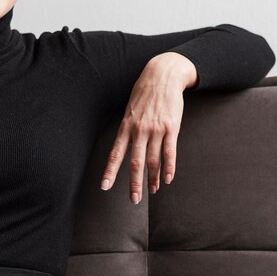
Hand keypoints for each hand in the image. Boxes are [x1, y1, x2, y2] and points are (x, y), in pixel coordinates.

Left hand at [100, 52, 197, 202]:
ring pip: (153, 160)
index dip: (110, 171)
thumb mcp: (130, 110)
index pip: (115, 153)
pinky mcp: (172, 128)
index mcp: (126, 126)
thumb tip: (126, 146)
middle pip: (135, 162)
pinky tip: (168, 179)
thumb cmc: (144, 93)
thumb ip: (128, 129)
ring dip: (153, 178)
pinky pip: (170, 152)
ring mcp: (156, 129)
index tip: (104, 186)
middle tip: (134, 200)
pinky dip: (169, 167)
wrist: (163, 76)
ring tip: (152, 190)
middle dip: (133, 183)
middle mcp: (139, 130)